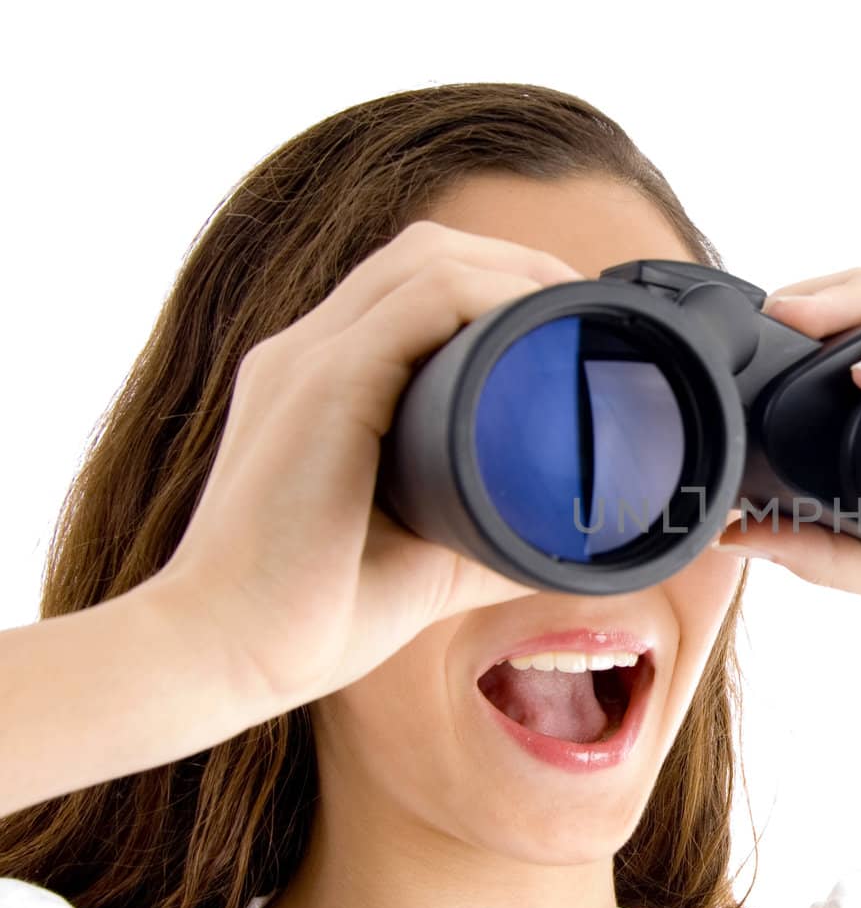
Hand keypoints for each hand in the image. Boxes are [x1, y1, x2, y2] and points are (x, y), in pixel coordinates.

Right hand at [155, 221, 584, 705]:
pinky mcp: (324, 384)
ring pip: (425, 262)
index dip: (495, 286)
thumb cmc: (315, 613)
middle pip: (423, 257)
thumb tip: (566, 543)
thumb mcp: (426, 553)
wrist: (227, 650)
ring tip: (577, 306)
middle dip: (516, 264)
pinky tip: (540, 319)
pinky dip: (490, 295)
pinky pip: (420, 300)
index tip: (567, 325)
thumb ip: (488, 532)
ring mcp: (311, 360)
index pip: (410, 290)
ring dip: (513, 269)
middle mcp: (309, 353)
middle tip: (586, 311)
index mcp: (321, 382)